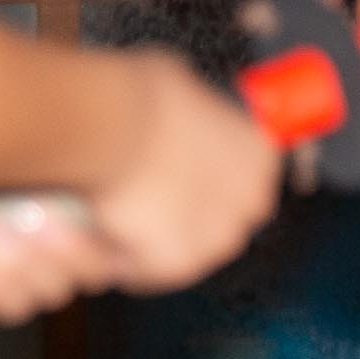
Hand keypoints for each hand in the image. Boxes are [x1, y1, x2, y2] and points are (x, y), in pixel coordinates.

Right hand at [79, 50, 284, 292]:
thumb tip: (180, 109)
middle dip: (184, 217)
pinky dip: (123, 260)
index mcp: (259, 154)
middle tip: (144, 202)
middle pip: (219, 221)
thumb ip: (195, 113)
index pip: (244, 180)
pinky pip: (147, 272)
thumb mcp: (182, 86)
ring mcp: (216, 238)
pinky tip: (100, 237)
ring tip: (116, 220)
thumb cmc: (141, 95)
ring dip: (155, 242)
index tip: (180, 178)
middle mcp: (250, 201)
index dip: (207, 181)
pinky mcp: (178, 265)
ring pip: (184, 250)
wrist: (112, 123)